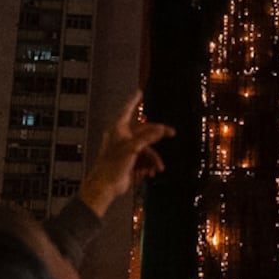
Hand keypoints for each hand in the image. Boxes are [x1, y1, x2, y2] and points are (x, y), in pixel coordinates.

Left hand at [79, 91, 174, 216]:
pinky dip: (148, 166)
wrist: (106, 186)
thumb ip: (148, 137)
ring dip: (153, 159)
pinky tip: (149, 174)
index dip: (133, 101)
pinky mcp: (128, 161)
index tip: (139, 92)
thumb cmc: (114, 164)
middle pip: (143, 131)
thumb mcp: (133, 147)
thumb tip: (161, 129)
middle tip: (172, 133)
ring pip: (145, 149)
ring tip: (157, 169)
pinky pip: (142, 160)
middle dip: (157, 136)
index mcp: (118, 129)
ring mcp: (125, 150)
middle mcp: (121, 137)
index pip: (127, 110)